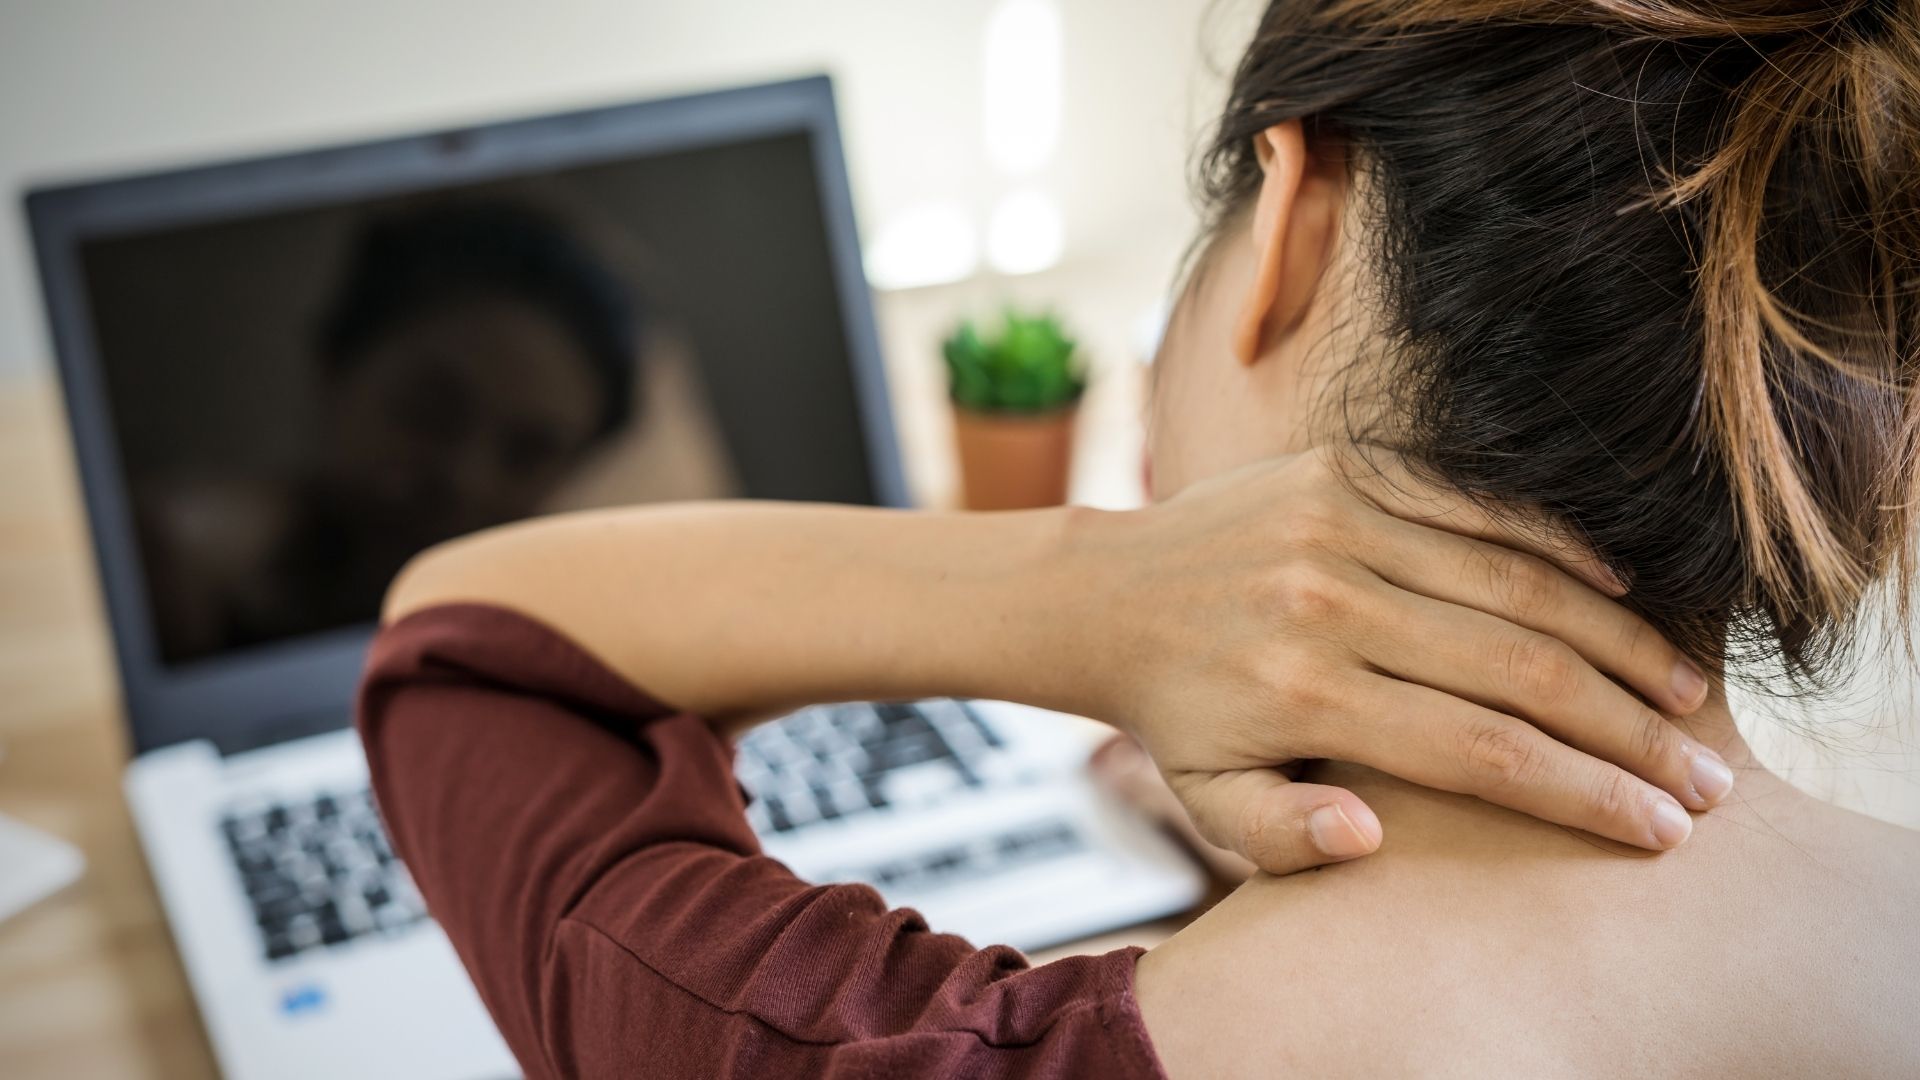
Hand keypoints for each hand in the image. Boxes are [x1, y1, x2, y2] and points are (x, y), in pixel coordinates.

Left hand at [1054, 446, 1726, 874]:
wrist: (1108, 593)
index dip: (1584, 792)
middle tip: (1703, 774)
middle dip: (1628, 729)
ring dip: (1616, 641)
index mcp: (1305, 696)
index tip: (1660, 826)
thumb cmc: (1179, 715)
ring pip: (1516, 583)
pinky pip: (1475, 506)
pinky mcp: (1343, 470)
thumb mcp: (1208, 800)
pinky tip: (1622, 594)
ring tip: (1684, 693)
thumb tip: (1374, 844)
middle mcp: (1330, 605)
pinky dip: (1556, 547)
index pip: (1480, 752)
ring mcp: (1340, 526)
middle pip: (1519, 670)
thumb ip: (1283, 838)